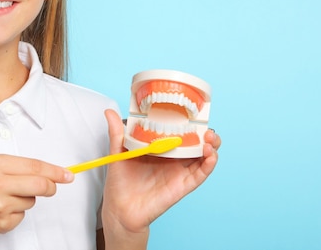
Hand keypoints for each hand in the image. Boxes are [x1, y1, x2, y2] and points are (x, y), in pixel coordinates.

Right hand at [0, 154, 72, 247]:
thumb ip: (16, 168)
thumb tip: (48, 172)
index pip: (35, 166)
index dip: (55, 171)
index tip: (68, 175)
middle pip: (40, 185)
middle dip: (50, 187)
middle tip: (51, 188)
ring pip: (32, 201)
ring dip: (26, 200)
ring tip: (6, 198)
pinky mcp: (2, 222)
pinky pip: (22, 215)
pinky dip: (17, 213)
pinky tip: (0, 211)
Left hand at [100, 109, 220, 245]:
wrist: (120, 208)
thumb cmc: (120, 181)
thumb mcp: (118, 152)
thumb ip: (117, 133)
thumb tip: (109, 112)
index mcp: (161, 148)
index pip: (180, 132)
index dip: (190, 122)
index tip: (194, 111)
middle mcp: (173, 158)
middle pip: (197, 143)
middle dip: (206, 134)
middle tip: (206, 128)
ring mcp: (179, 172)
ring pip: (203, 157)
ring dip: (211, 147)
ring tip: (210, 138)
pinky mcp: (182, 185)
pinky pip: (200, 174)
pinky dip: (209, 165)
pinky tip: (210, 156)